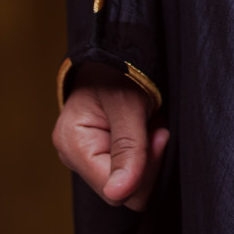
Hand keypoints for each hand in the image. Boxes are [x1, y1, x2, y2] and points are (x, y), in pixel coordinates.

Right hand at [52, 64, 169, 209]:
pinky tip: (146, 126)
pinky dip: (145, 148)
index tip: (160, 133)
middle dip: (148, 160)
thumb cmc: (119, 65)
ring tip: (150, 121)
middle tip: (157, 124)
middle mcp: (75, 156)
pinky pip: (130, 165)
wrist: (116, 41)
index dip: (145, 170)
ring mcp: (87, 154)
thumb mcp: (128, 102)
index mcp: (72, 145)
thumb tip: (118, 192)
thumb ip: (127, 147)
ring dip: (148, 152)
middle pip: (123, 188)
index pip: (116, 192)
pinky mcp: (102, 149)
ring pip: (130, 178)